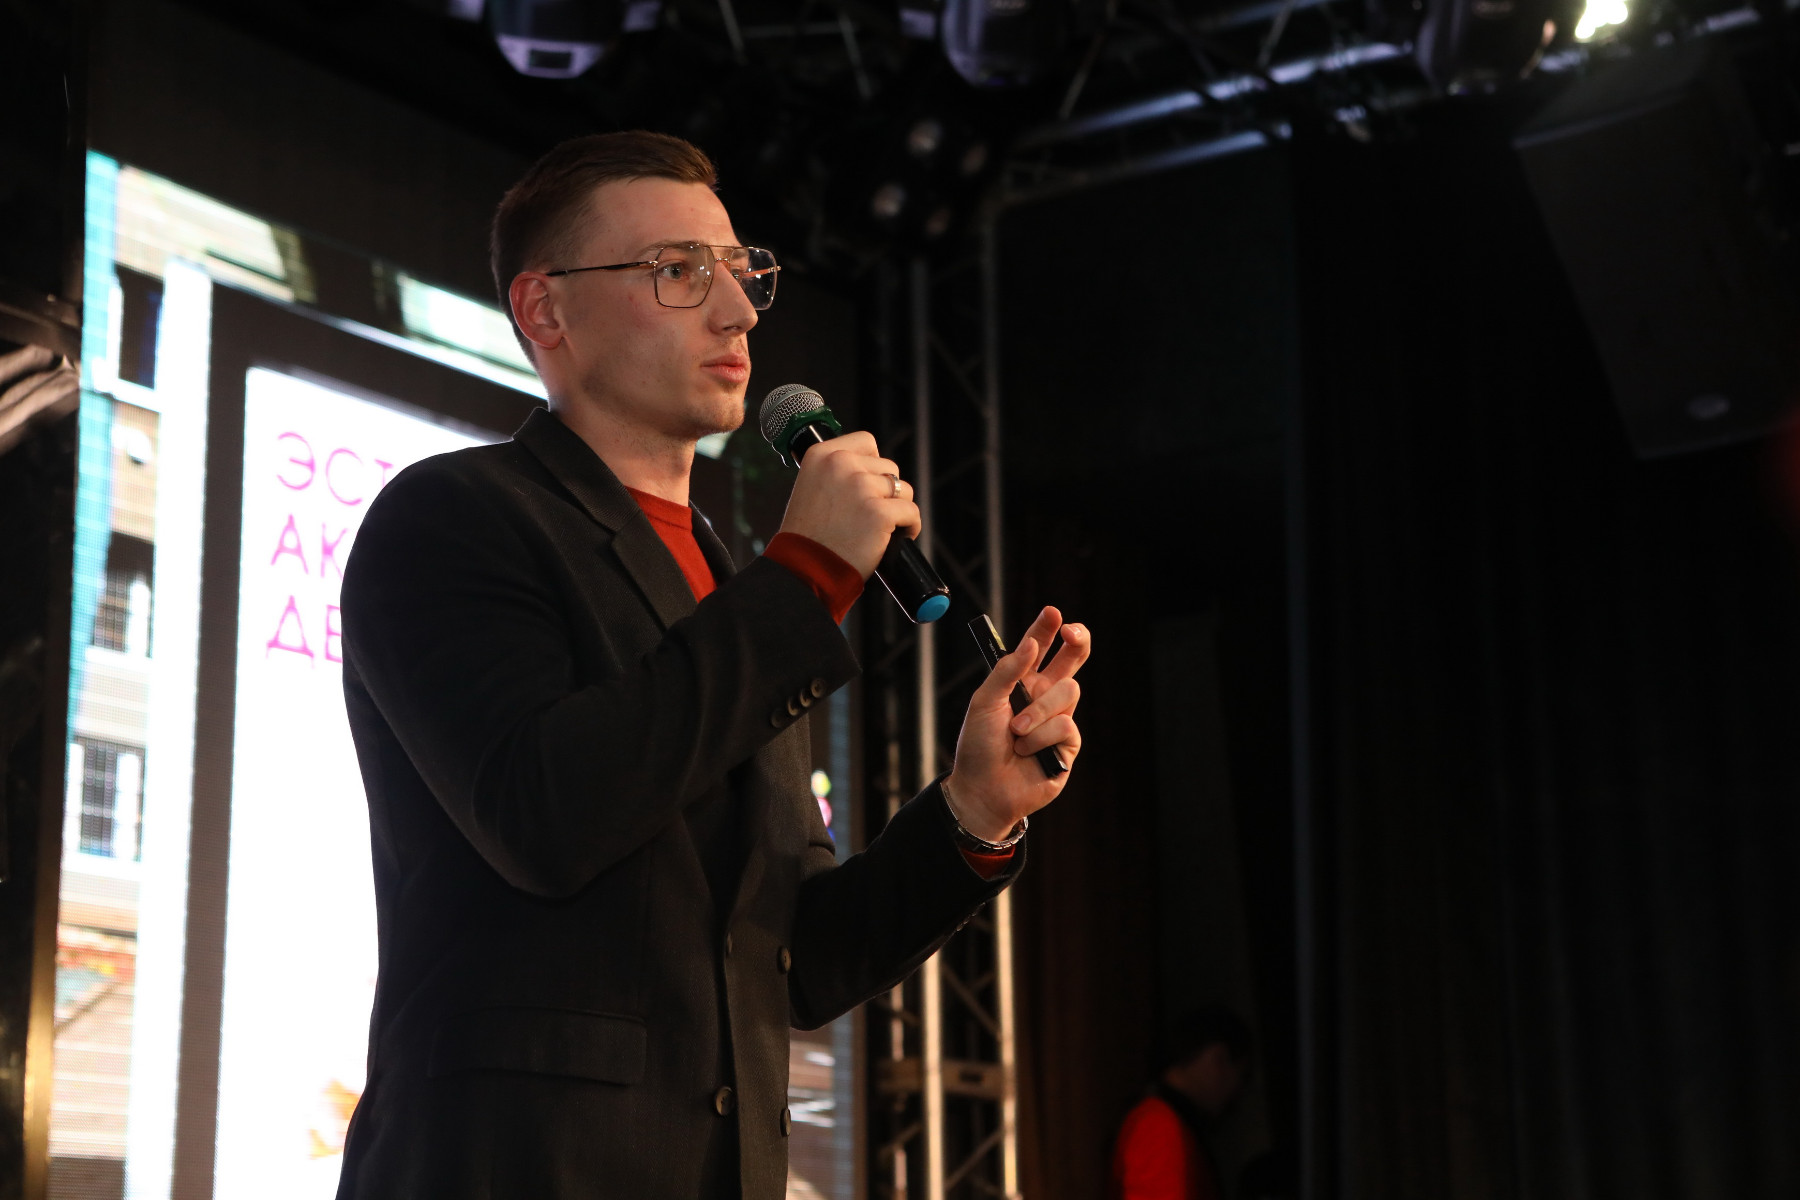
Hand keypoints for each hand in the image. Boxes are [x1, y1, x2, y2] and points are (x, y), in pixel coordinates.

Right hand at [777, 432, 920, 578]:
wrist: (804, 568)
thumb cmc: (808, 536)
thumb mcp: (812, 487)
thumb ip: (838, 474)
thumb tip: (872, 473)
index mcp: (822, 454)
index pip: (866, 442)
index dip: (873, 465)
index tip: (870, 484)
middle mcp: (842, 464)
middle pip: (889, 468)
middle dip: (886, 492)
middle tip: (871, 515)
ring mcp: (861, 487)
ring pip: (903, 490)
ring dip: (898, 509)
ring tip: (883, 528)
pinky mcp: (879, 512)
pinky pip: (911, 512)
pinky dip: (910, 527)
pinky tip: (898, 538)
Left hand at [944, 606, 1089, 842]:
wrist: (982, 790)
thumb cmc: (978, 747)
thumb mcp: (983, 702)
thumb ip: (1006, 672)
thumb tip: (1031, 643)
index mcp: (1021, 684)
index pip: (1039, 649)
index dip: (1047, 629)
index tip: (1052, 613)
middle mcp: (1043, 699)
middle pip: (1071, 662)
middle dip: (1078, 641)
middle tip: (1072, 632)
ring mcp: (1057, 721)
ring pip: (1067, 693)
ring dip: (1038, 712)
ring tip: (1015, 732)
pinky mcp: (1068, 746)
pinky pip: (1066, 727)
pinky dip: (1041, 738)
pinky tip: (1025, 752)